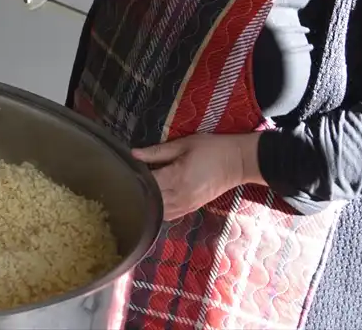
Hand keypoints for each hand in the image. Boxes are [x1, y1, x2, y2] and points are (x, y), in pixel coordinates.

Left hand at [133, 133, 263, 220]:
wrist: (238, 162)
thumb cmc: (211, 149)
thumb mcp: (183, 144)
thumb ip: (157, 151)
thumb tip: (133, 154)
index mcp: (177, 178)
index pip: (147, 183)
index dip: (133, 178)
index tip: (124, 170)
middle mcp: (180, 196)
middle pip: (150, 200)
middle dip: (137, 193)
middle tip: (125, 182)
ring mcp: (187, 205)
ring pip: (158, 212)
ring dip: (147, 204)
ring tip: (137, 192)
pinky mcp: (192, 208)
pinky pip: (169, 215)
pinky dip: (158, 210)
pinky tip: (152, 201)